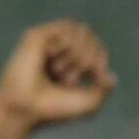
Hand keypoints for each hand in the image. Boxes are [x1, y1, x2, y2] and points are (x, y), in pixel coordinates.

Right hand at [0, 20, 115, 125]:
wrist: (26, 110)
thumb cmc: (51, 110)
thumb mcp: (87, 104)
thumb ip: (104, 90)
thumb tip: (111, 77)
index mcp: (67, 64)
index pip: (96, 47)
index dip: (100, 60)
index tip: (90, 80)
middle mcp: (56, 51)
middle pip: (90, 36)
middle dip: (89, 57)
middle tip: (69, 79)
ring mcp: (46, 42)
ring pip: (80, 29)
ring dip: (79, 52)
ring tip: (60, 71)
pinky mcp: (35, 37)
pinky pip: (66, 27)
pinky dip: (69, 44)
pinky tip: (54, 60)